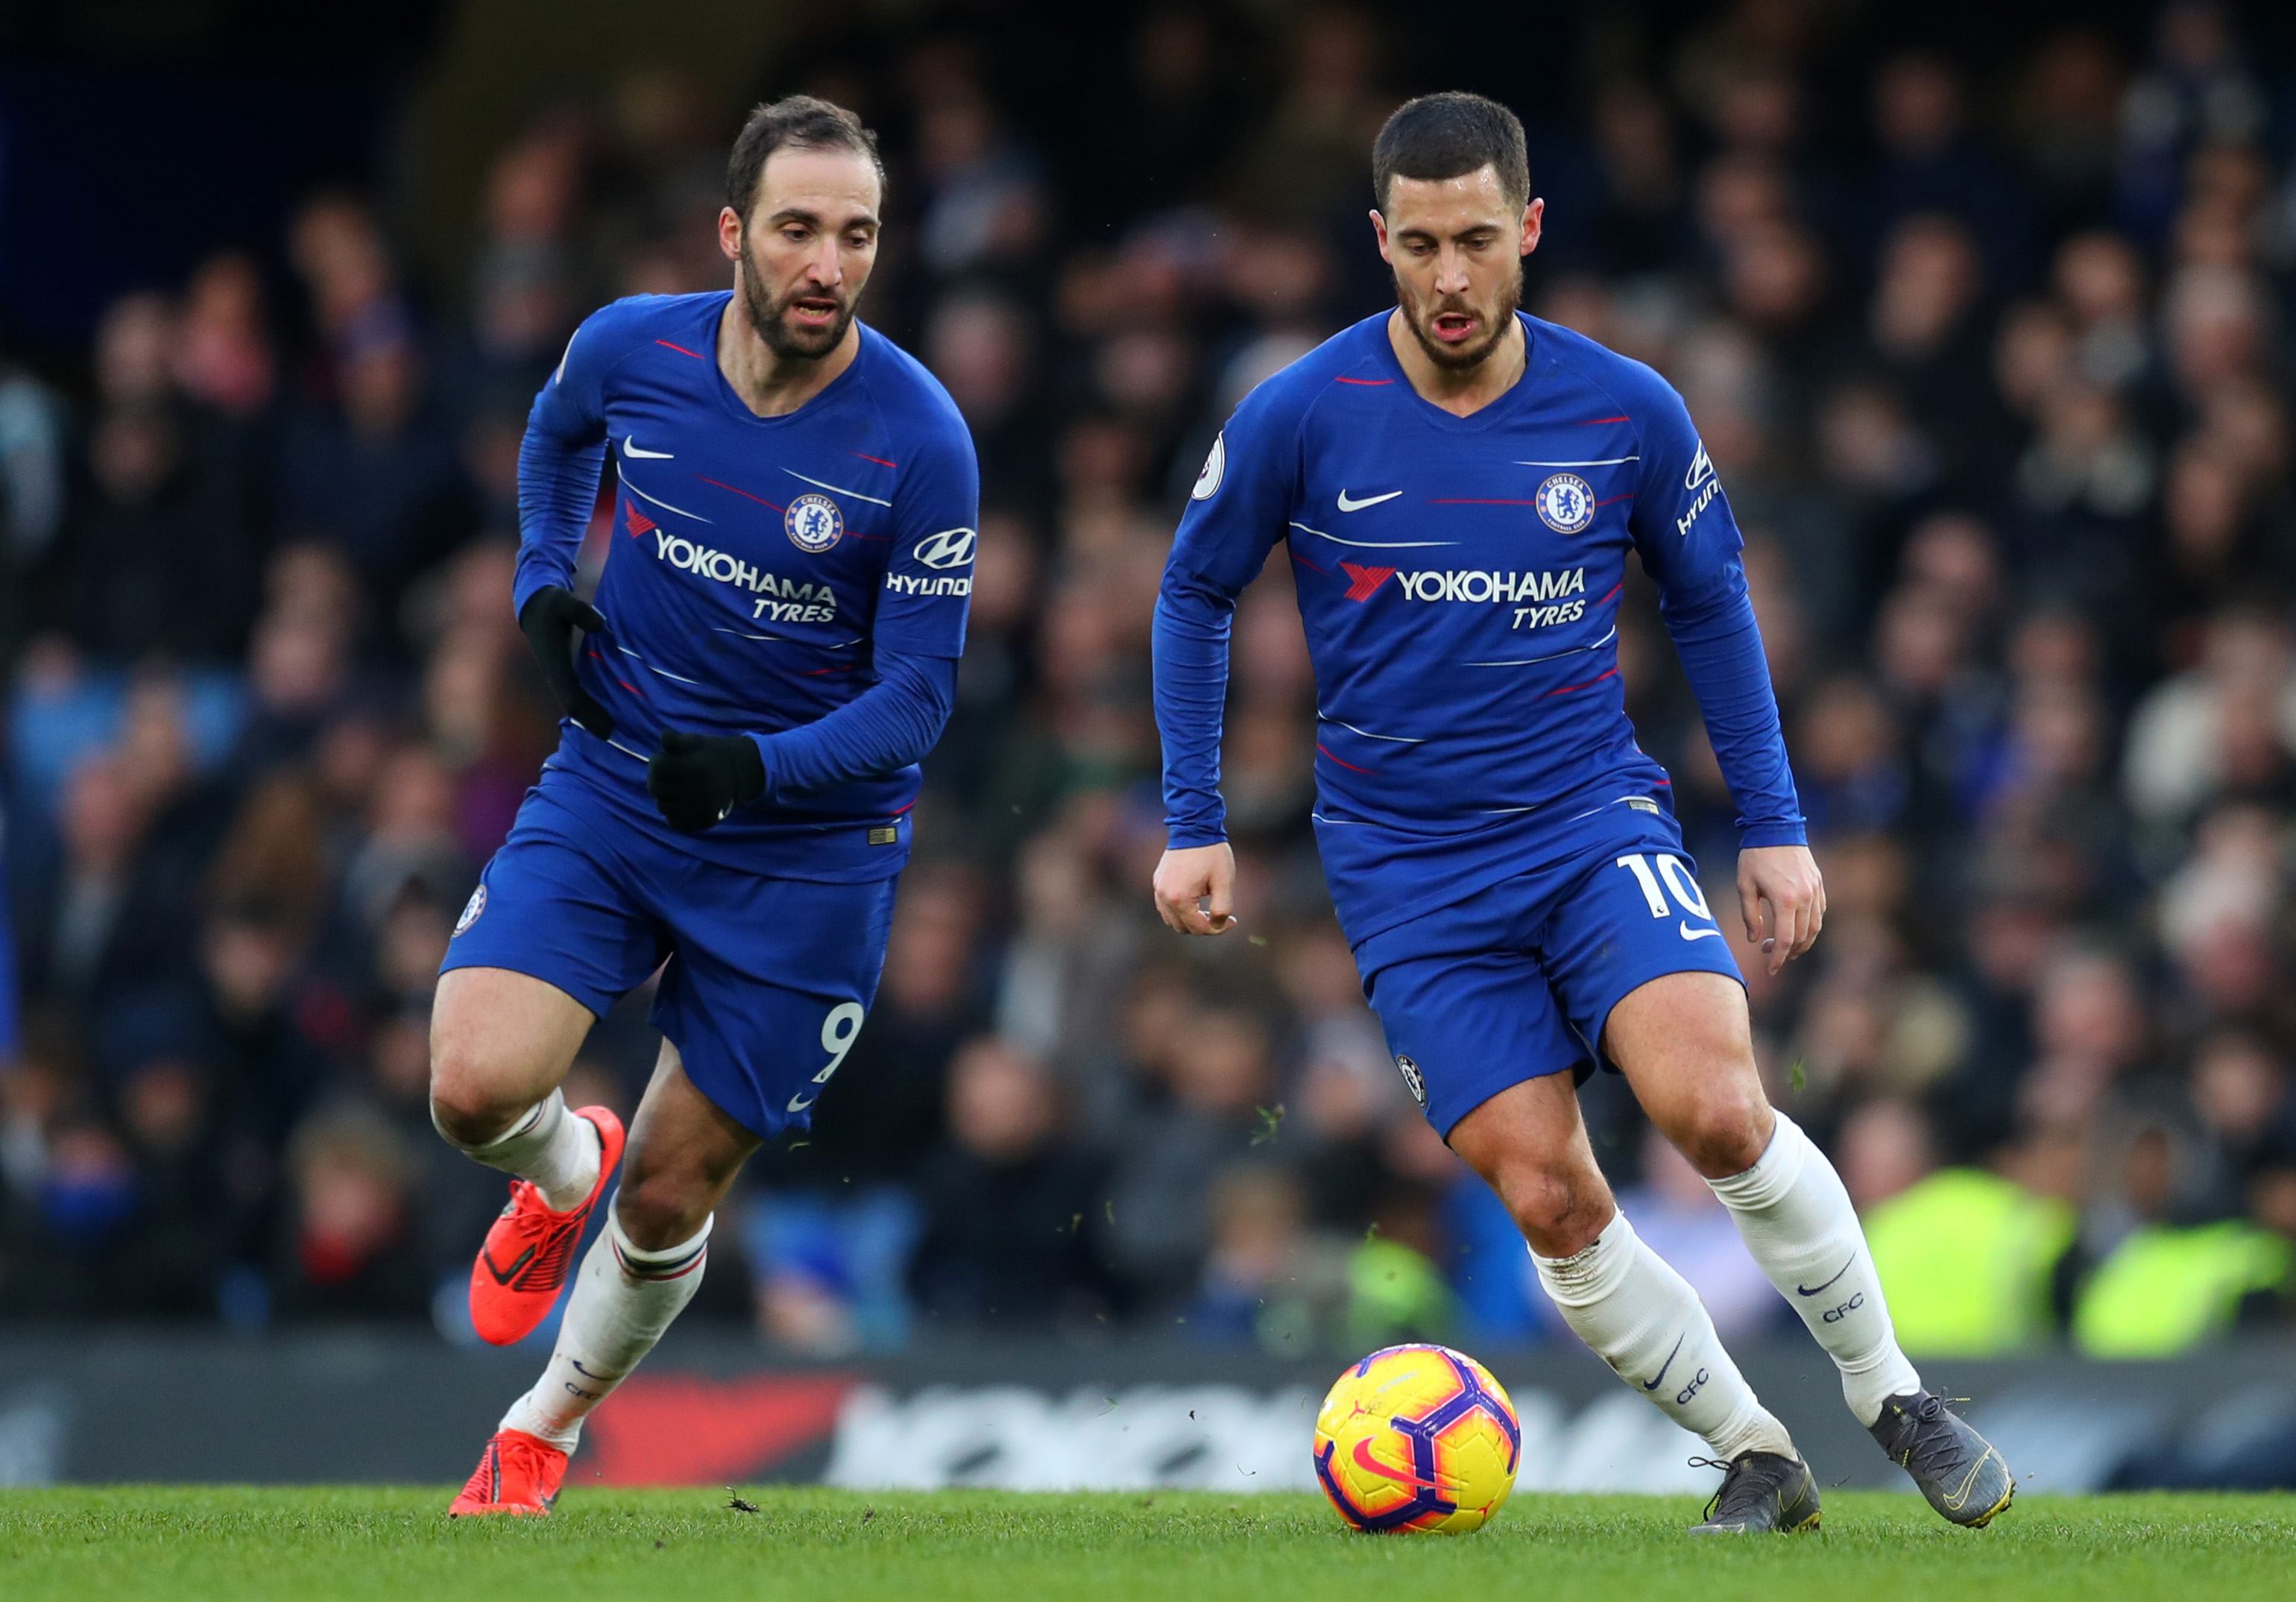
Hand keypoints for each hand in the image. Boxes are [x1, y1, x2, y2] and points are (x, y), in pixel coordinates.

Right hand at [519, 586, 613, 738]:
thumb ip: (579, 611)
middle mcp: (555, 673)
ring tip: (611, 730)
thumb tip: (600, 625)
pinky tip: (604, 711)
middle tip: (611, 735)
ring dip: (590, 715)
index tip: (604, 726)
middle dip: (590, 720)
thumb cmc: (550, 603)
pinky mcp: (563, 671)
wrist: (533, 606)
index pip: (570, 694)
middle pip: (573, 704)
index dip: (587, 711)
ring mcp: (558, 674)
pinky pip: (576, 693)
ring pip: (574, 701)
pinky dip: (589, 704)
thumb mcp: (562, 600)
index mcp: (554, 662)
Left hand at [646, 730, 765, 833]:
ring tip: (675, 789)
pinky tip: (681, 803)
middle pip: (655, 788)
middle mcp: (698, 790)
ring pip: (663, 807)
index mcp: (695, 768)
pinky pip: (675, 822)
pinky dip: (674, 814)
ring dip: (665, 797)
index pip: (658, 767)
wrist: (737, 773)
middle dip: (657, 779)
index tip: (665, 759)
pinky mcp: (703, 821)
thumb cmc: (709, 754)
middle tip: (667, 775)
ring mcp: (701, 808)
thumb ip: (675, 740)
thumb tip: (664, 735)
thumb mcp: (694, 742)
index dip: (657, 761)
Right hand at [1153, 842, 1237, 935]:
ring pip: (1172, 920)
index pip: (1198, 928)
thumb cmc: (1212, 854)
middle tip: (1221, 916)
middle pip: (1183, 928)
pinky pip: (1165, 907)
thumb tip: (1218, 925)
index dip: (1218, 928)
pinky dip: (1179, 911)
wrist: (1194, 826)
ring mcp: (1158, 889)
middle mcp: (1164, 896)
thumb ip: (1222, 909)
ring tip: (1206, 909)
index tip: (1233, 920)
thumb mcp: (1224, 882)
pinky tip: (1194, 901)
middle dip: (1203, 926)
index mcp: (1180, 898)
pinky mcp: (1158, 882)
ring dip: (1190, 921)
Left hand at [1737, 844, 1824, 975]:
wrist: (1775, 828)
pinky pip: (1820, 912)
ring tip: (1785, 946)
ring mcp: (1815, 891)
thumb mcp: (1744, 886)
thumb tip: (1754, 939)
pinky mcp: (1819, 884)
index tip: (1770, 970)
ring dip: (1802, 942)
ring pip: (1815, 927)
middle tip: (1769, 953)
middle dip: (1787, 952)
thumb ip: (1750, 915)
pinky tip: (1796, 927)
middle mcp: (1805, 897)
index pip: (1785, 940)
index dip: (1778, 959)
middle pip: (1803, 937)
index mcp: (1785, 900)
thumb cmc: (1755, 857)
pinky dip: (1810, 925)